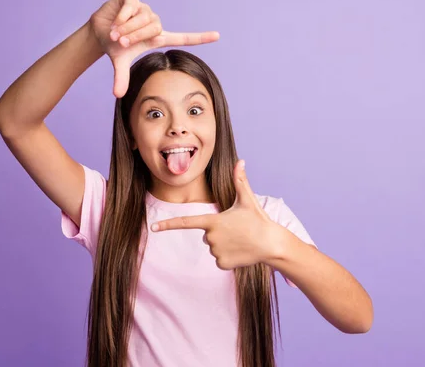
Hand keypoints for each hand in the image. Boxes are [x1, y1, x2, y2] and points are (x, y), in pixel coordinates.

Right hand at [89, 0, 219, 97]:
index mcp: (157, 38)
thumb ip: (122, 77)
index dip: (200, 38)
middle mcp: (154, 22)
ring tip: (115, 34)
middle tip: (121, 43)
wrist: (99, 30)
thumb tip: (117, 95)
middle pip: (155, 28)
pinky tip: (115, 22)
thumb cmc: (114, 46)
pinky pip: (132, 8)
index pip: (183, 38)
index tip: (218, 36)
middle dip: (135, 37)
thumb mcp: (120, 62)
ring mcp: (144, 9)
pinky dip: (122, 18)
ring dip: (127, 29)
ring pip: (143, 18)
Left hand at [151, 160, 282, 269]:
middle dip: (219, 232)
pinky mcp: (222, 264)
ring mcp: (215, 251)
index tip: (153, 227)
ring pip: (214, 247)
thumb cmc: (258, 219)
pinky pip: (219, 259)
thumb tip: (241, 161)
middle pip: (207, 234)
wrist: (271, 244)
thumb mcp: (247, 199)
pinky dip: (229, 256)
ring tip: (241, 240)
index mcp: (212, 221)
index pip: (185, 221)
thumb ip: (240, 180)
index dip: (168, 225)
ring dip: (225, 244)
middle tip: (237, 229)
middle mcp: (210, 237)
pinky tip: (241, 251)